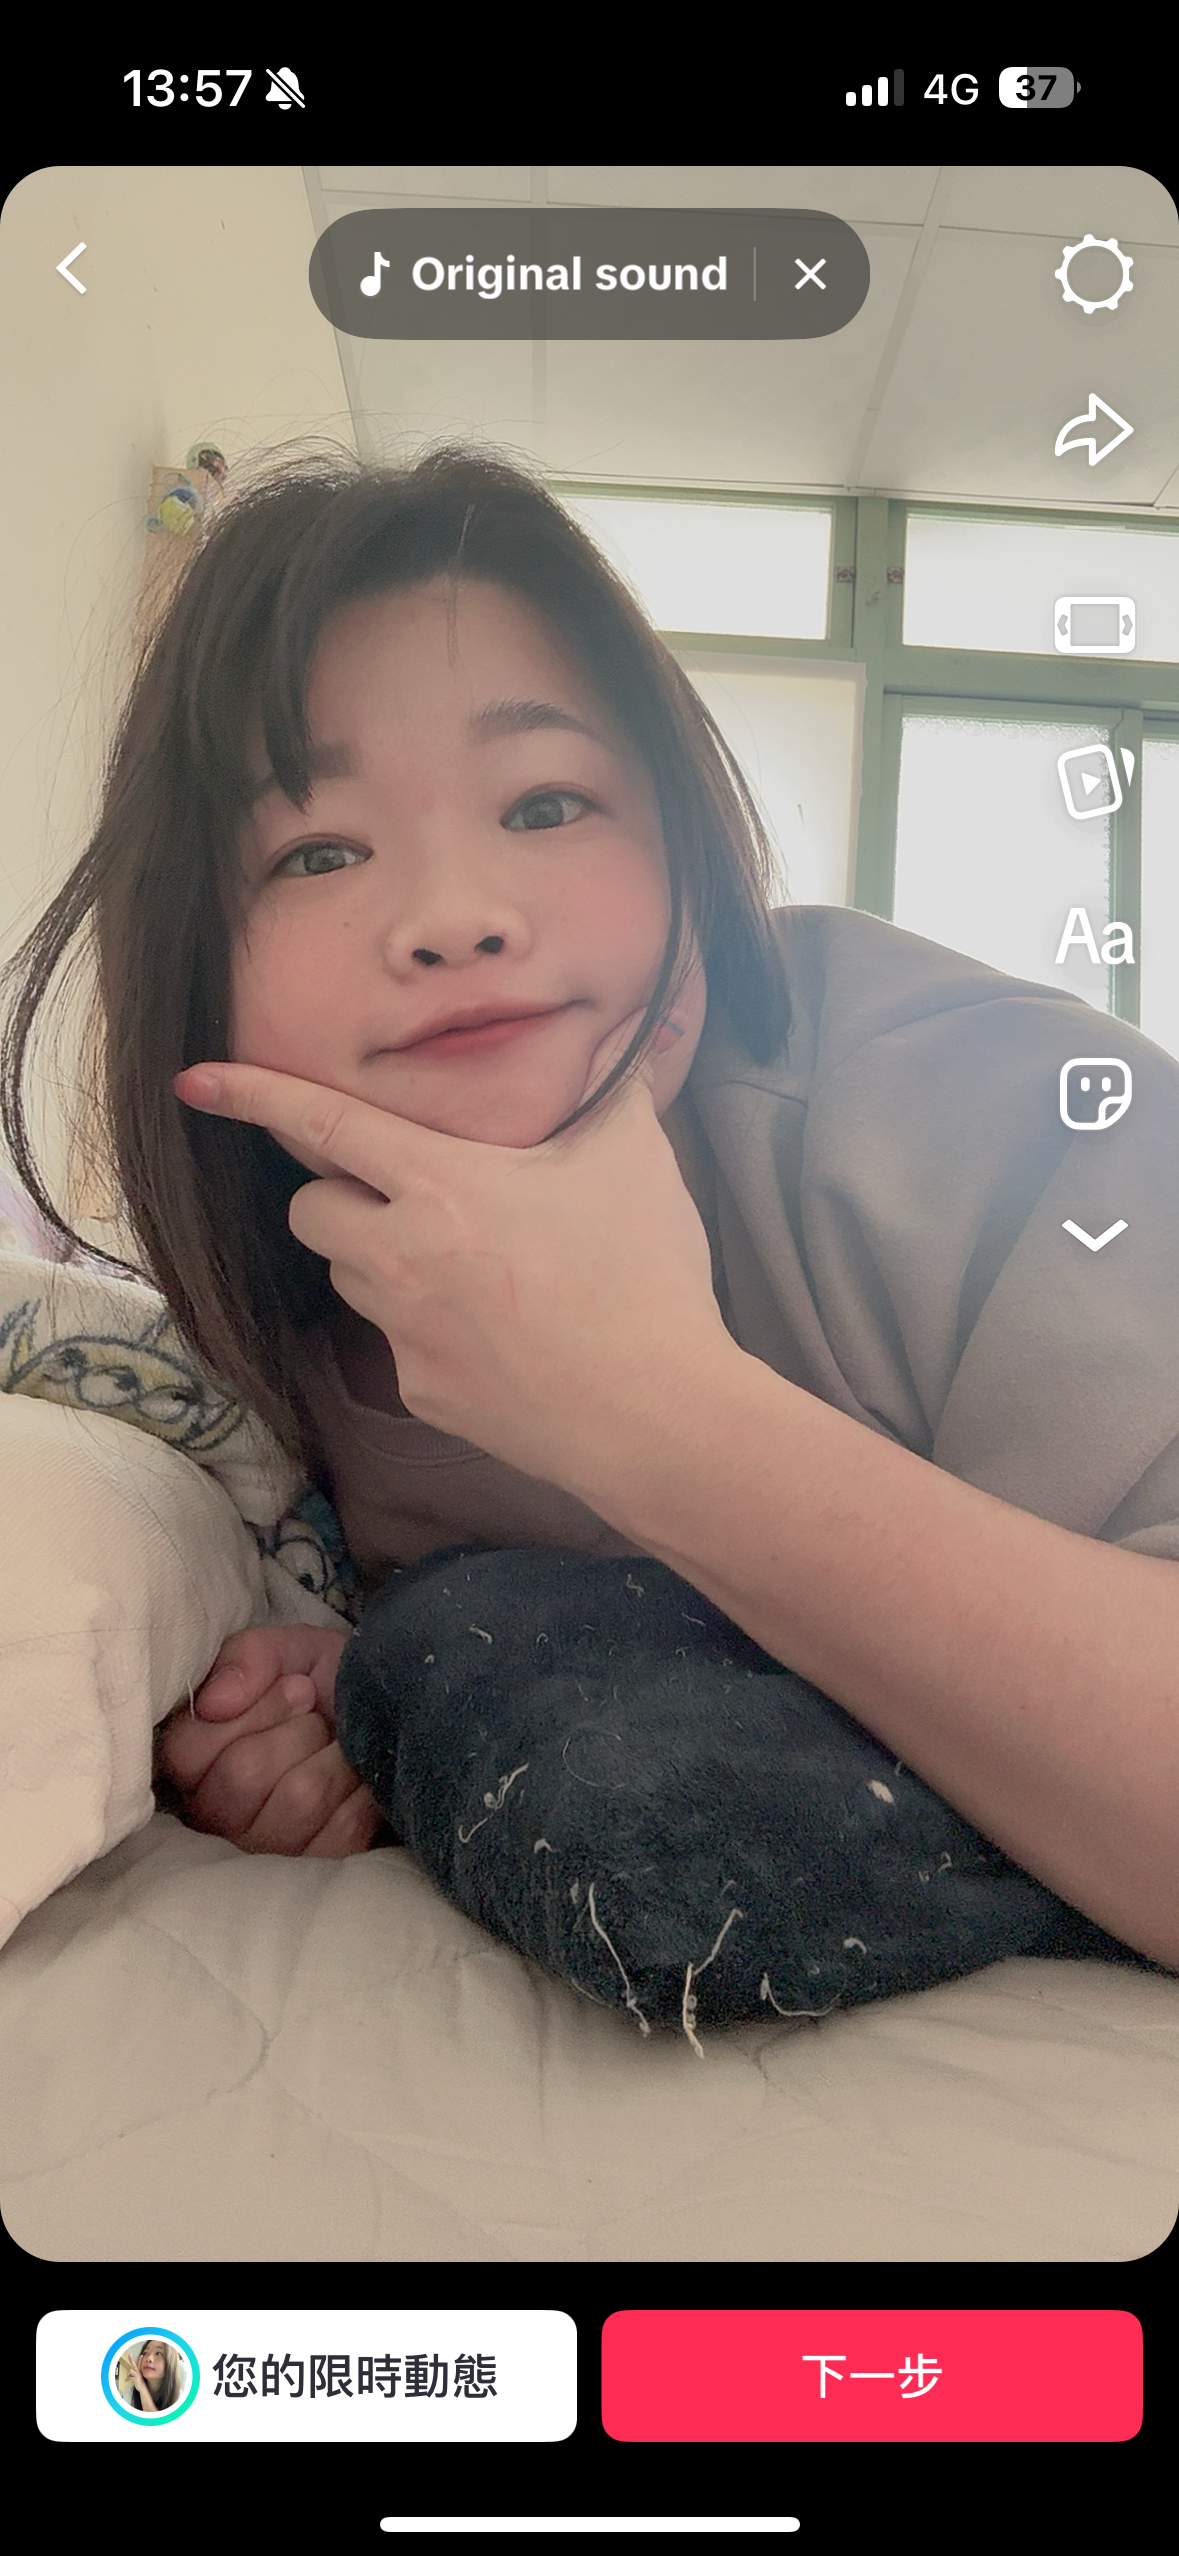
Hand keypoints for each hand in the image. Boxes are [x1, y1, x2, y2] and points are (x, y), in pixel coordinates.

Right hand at [156, 1622, 382, 1856]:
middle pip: (242, 1777)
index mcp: (193, 1758)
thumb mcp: (287, 1651)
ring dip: (332, 1758)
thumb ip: (246, 1657)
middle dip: (298, 1730)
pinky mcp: (314, 1865)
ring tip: (337, 1744)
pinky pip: (339, 1828)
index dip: (255, 1712)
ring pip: (296, 1799)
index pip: (188, 1751)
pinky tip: (358, 1777)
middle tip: (318, 1716)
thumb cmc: (323, 1685)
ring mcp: (262, 1847)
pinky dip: (360, 1790)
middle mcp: (214, 1812)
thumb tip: (215, 1702)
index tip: (298, 1687)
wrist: (384, 1716)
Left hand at [173, 1013, 732, 1502]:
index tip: (194, 1079)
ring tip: (463, 1261)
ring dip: (377, 1256)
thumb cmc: (643, 1281)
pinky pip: (393, 1343)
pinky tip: (494, 1331)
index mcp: (442, 1186)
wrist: (652, 1415)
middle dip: (337, 1191)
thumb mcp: (634, 1163)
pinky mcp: (419, 1391)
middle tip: (408, 1194)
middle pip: (311, 1207)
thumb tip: (640, 1027)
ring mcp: (404, 1332)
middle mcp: (402, 1257)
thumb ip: (616, 1086)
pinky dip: (424, 1326)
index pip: (325, 1125)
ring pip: (346, 1274)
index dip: (255, 1095)